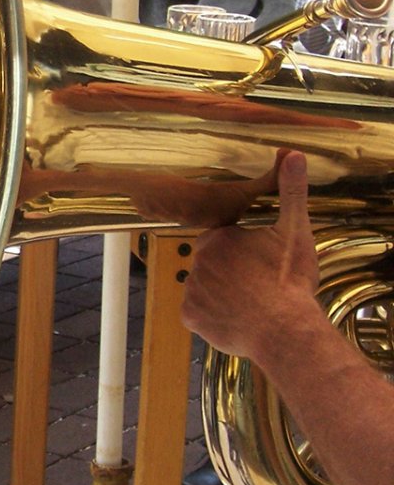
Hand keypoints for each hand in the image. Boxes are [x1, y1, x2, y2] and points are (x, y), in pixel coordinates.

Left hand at [181, 150, 320, 360]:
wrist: (286, 330)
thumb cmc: (290, 281)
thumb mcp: (295, 231)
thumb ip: (291, 192)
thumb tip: (294, 154)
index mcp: (218, 238)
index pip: (225, 242)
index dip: (245, 254)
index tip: (263, 265)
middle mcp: (198, 261)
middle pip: (214, 265)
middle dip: (232, 274)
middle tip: (259, 286)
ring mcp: (191, 289)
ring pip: (206, 289)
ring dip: (222, 296)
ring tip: (251, 304)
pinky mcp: (189, 316)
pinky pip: (198, 314)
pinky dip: (213, 318)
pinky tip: (235, 319)